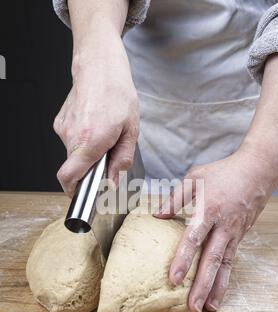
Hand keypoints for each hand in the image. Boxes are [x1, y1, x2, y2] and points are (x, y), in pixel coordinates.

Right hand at [54, 28, 138, 196]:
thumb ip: (122, 159)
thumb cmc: (117, 93)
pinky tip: (95, 124)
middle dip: (90, 168)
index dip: (74, 191)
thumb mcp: (131, 130)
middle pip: (75, 167)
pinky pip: (71, 140)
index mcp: (90, 141)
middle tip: (108, 154)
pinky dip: (82, 140)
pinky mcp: (60, 121)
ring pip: (73, 154)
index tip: (83, 194)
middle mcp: (72, 136)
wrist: (98, 65)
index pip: (68, 177)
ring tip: (104, 133)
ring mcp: (63, 128)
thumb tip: (113, 181)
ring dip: (88, 152)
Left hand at [155, 146, 277, 311]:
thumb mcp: (196, 177)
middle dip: (201, 285)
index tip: (173, 278)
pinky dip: (225, 278)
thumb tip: (157, 216)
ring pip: (225, 265)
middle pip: (212, 259)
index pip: (194, 238)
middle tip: (192, 307)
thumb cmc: (223, 172)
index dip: (183, 259)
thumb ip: (176, 198)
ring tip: (206, 308)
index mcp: (209, 209)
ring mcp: (234, 233)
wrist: (258, 170)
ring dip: (215, 288)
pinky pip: (232, 261)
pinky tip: (218, 292)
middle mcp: (223, 225)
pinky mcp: (240, 236)